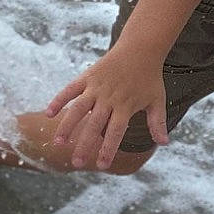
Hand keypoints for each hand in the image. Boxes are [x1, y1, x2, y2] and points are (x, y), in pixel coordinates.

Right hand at [46, 47, 168, 169]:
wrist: (141, 48)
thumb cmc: (150, 77)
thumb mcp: (157, 100)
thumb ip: (157, 122)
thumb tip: (164, 143)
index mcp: (125, 106)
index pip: (115, 132)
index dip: (108, 149)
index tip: (102, 165)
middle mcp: (109, 98)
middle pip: (94, 125)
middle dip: (85, 145)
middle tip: (77, 163)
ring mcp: (96, 87)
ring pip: (78, 109)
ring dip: (67, 125)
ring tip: (58, 142)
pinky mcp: (87, 77)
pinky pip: (70, 89)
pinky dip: (59, 100)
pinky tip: (48, 114)